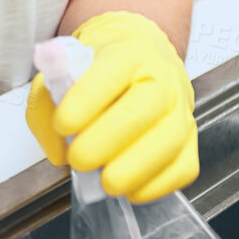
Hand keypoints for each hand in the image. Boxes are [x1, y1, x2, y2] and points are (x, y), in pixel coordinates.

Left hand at [25, 11, 197, 203]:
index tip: (63, 123)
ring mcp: (180, 109)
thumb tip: (57, 150)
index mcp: (126, 53)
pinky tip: (129, 188)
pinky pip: (183, 168)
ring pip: (167, 143)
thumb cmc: (96, 67)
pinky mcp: (190, 139)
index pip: (109, 75)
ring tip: (104, 181)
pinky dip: (156, 186)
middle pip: (140, 112)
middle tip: (78, 159)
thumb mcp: (62, 68)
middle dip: (105, 142)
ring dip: (133, 170)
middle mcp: (160, 78)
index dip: (85, 102)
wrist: (139, 51)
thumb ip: (47, 104)